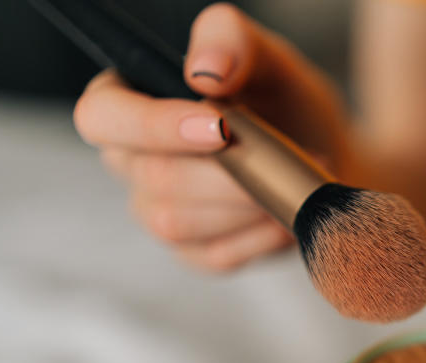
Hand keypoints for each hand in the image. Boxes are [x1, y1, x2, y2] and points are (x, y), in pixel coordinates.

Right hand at [73, 3, 349, 270]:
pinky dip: (259, 237)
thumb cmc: (285, 104)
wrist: (322, 158)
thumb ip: (233, 43)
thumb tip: (204, 71)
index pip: (103, 117)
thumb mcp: (269, 60)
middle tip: (282, 156)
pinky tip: (284, 213)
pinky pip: (213, 256)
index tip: (219, 127)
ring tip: (291, 181)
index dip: (153, 126)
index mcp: (128, 101)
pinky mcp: (193, 252)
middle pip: (152, 176)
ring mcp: (157, 211)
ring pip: (178, 222)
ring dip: (245, 204)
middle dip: (226, 171)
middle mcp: (130, 161)